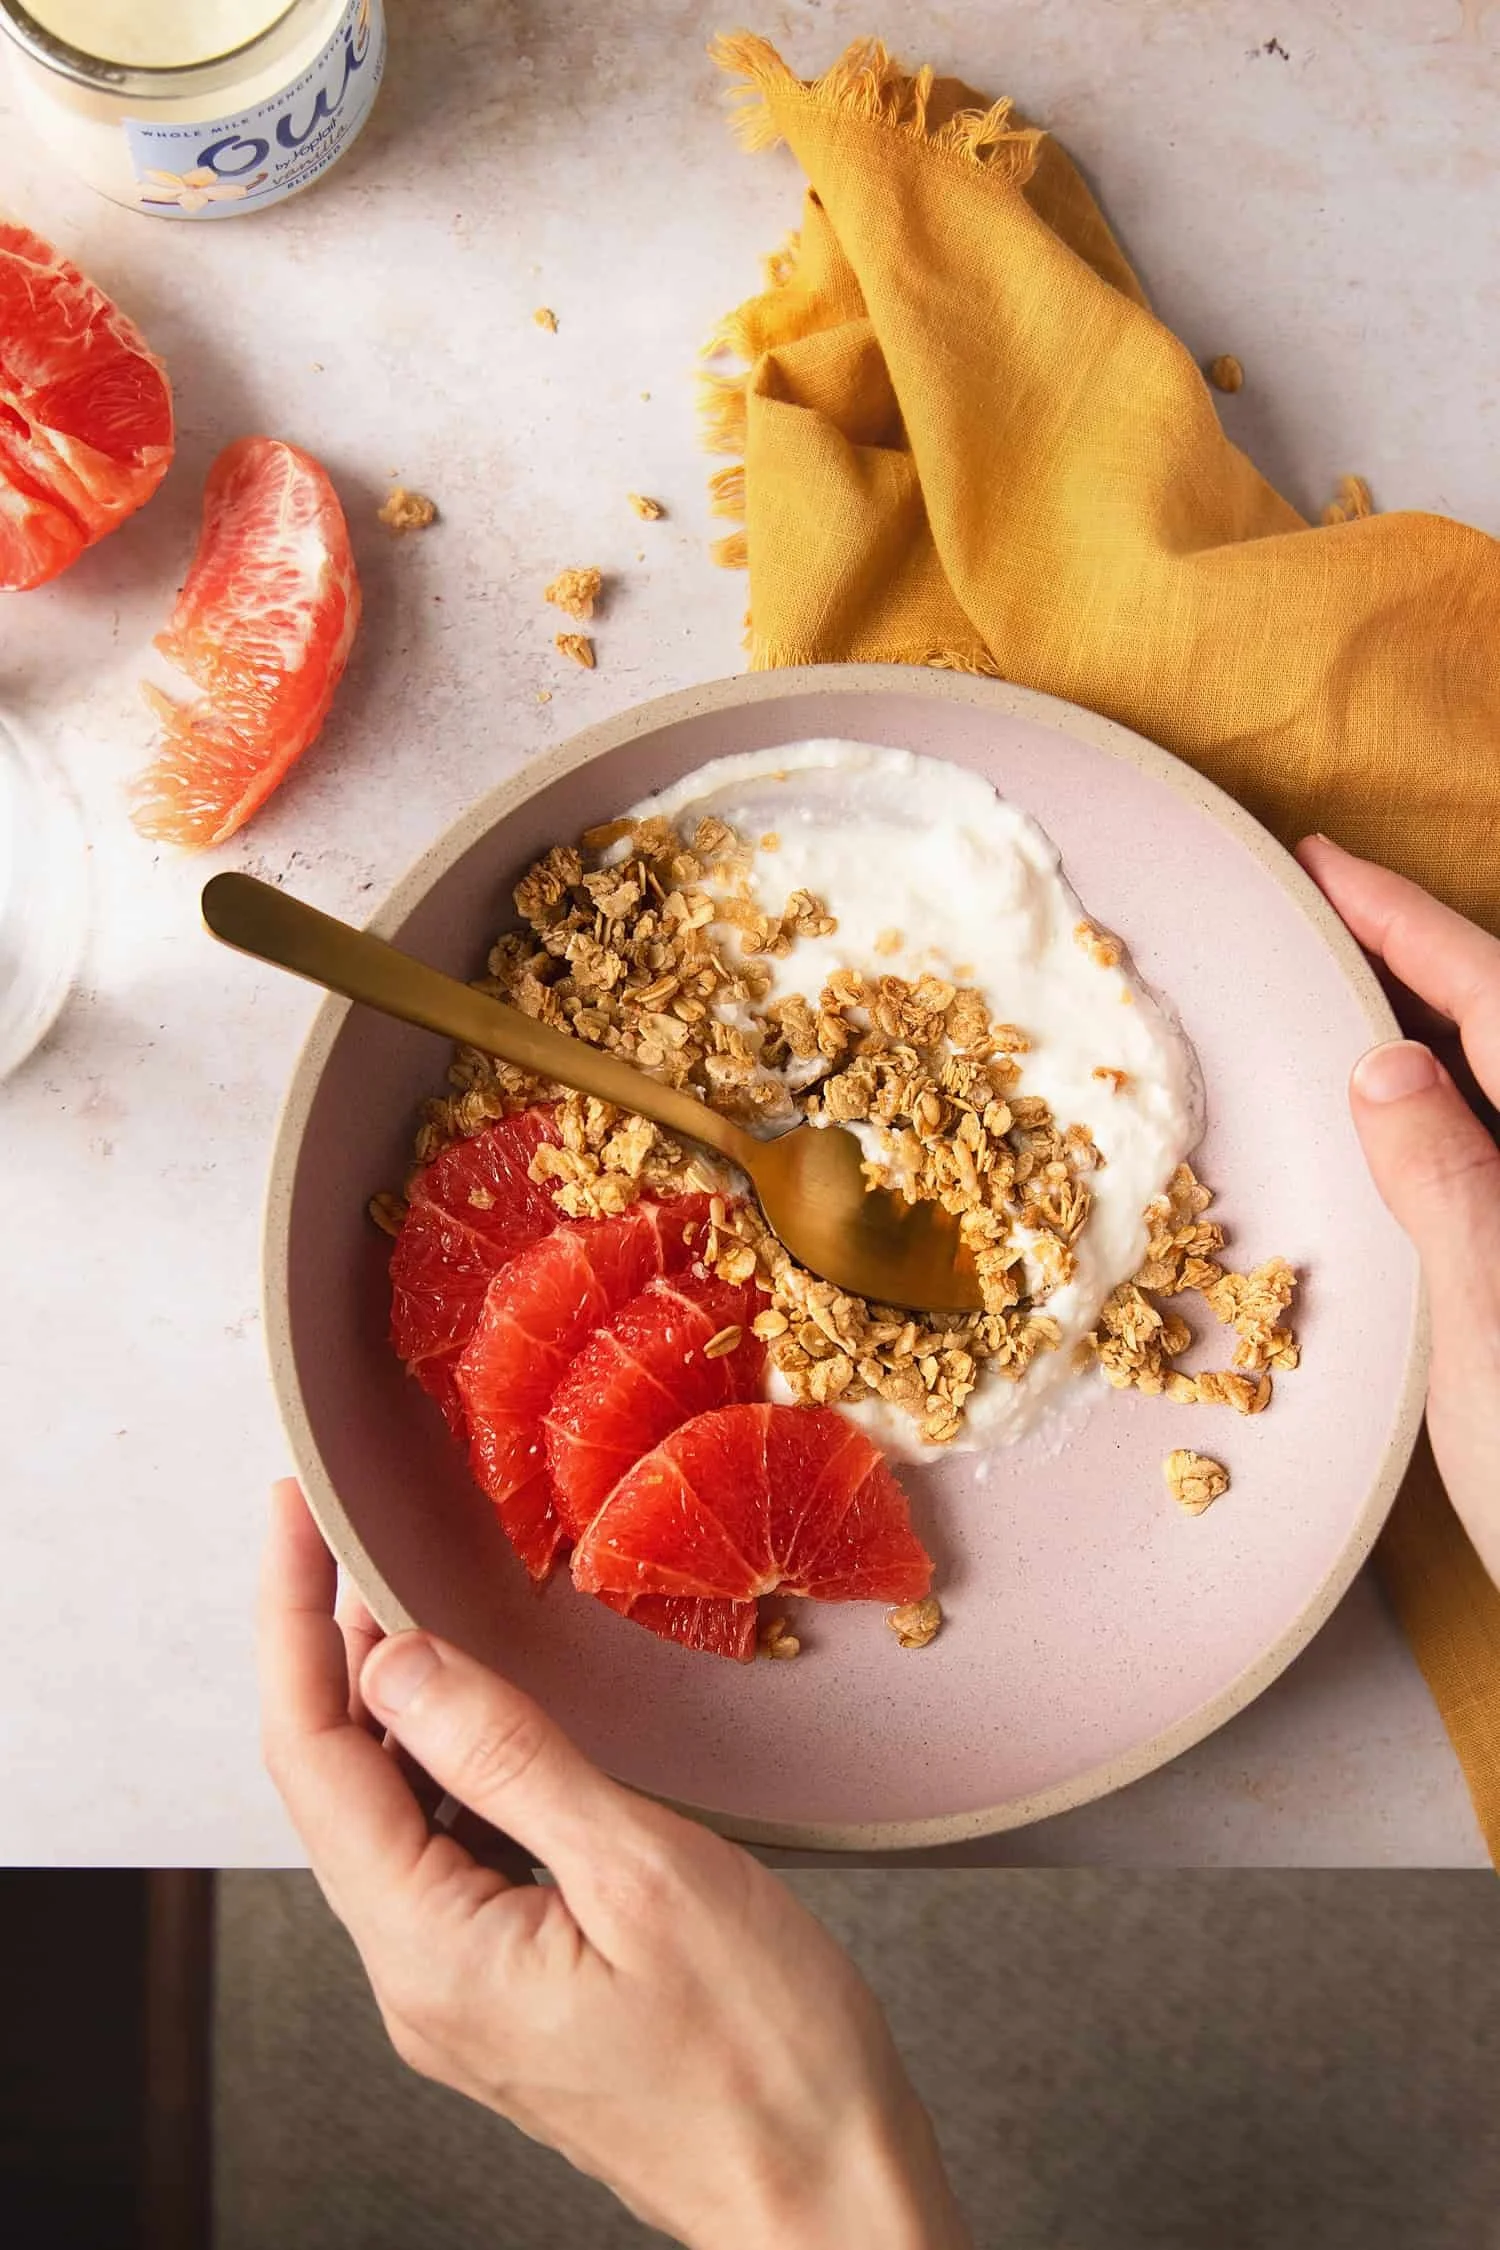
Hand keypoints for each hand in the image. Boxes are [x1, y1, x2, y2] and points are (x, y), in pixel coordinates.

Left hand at [259, 1480, 970, 2249]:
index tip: (293, 1514)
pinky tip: (476, 1714)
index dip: (292, 1622)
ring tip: (398, 1595)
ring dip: (383, 1703)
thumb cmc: (766, 2054)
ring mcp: (456, 1992)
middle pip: (332, 1785)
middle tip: (344, 1529)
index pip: (313, 1758)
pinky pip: (438, 1855)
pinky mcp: (503, 1991)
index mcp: (431, 1953)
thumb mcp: (644, 1874)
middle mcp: (417, 1980)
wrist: (827, 2197)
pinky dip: (440, 1765)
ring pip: (383, 1818)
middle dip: (325, 1647)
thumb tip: (397, 1662)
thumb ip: (509, 1760)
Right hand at [1297, 837, 1499, 1585]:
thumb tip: (1390, 1060)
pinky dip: (1449, 1127)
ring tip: (1347, 1004)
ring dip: (1438, 1042)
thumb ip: (1452, 1181)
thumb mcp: (1497, 1326)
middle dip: (1424, 964)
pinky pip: (1498, 1168)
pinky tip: (1400, 1138)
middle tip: (1327, 915)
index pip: (1499, 1000)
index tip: (1324, 863)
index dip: (1407, 923)